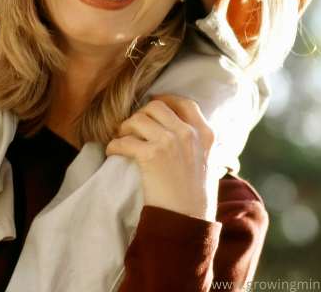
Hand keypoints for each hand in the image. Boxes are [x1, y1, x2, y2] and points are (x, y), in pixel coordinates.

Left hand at [106, 95, 217, 220]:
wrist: (188, 221)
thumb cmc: (196, 197)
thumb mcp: (207, 163)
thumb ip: (197, 143)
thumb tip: (178, 128)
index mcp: (205, 134)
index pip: (185, 103)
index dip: (166, 100)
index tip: (154, 104)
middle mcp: (188, 133)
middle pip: (156, 106)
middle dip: (141, 114)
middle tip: (133, 127)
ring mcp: (169, 142)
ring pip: (137, 119)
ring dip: (125, 128)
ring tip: (122, 138)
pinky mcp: (150, 155)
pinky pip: (123, 140)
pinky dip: (114, 145)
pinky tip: (113, 152)